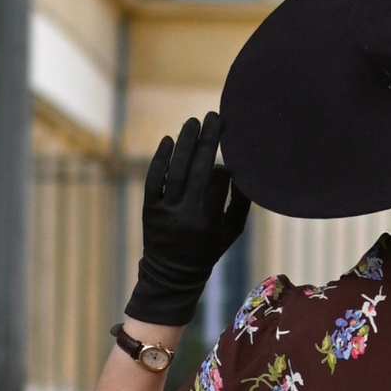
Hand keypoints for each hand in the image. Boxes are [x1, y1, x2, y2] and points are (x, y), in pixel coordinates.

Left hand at [124, 111, 250, 326]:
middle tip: (214, 116)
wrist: (172, 274)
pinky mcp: (149, 208)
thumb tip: (241, 169)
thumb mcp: (232, 232)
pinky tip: (169, 140)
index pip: (218, 182)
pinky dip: (160, 159)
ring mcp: (165, 211)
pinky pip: (154, 179)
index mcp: (209, 222)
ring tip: (193, 121)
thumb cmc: (208, 249)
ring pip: (176, 170)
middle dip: (207, 140)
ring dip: (185, 142)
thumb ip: (241, 202)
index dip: (224, 166)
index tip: (228, 156)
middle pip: (198, 170)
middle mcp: (186, 215)